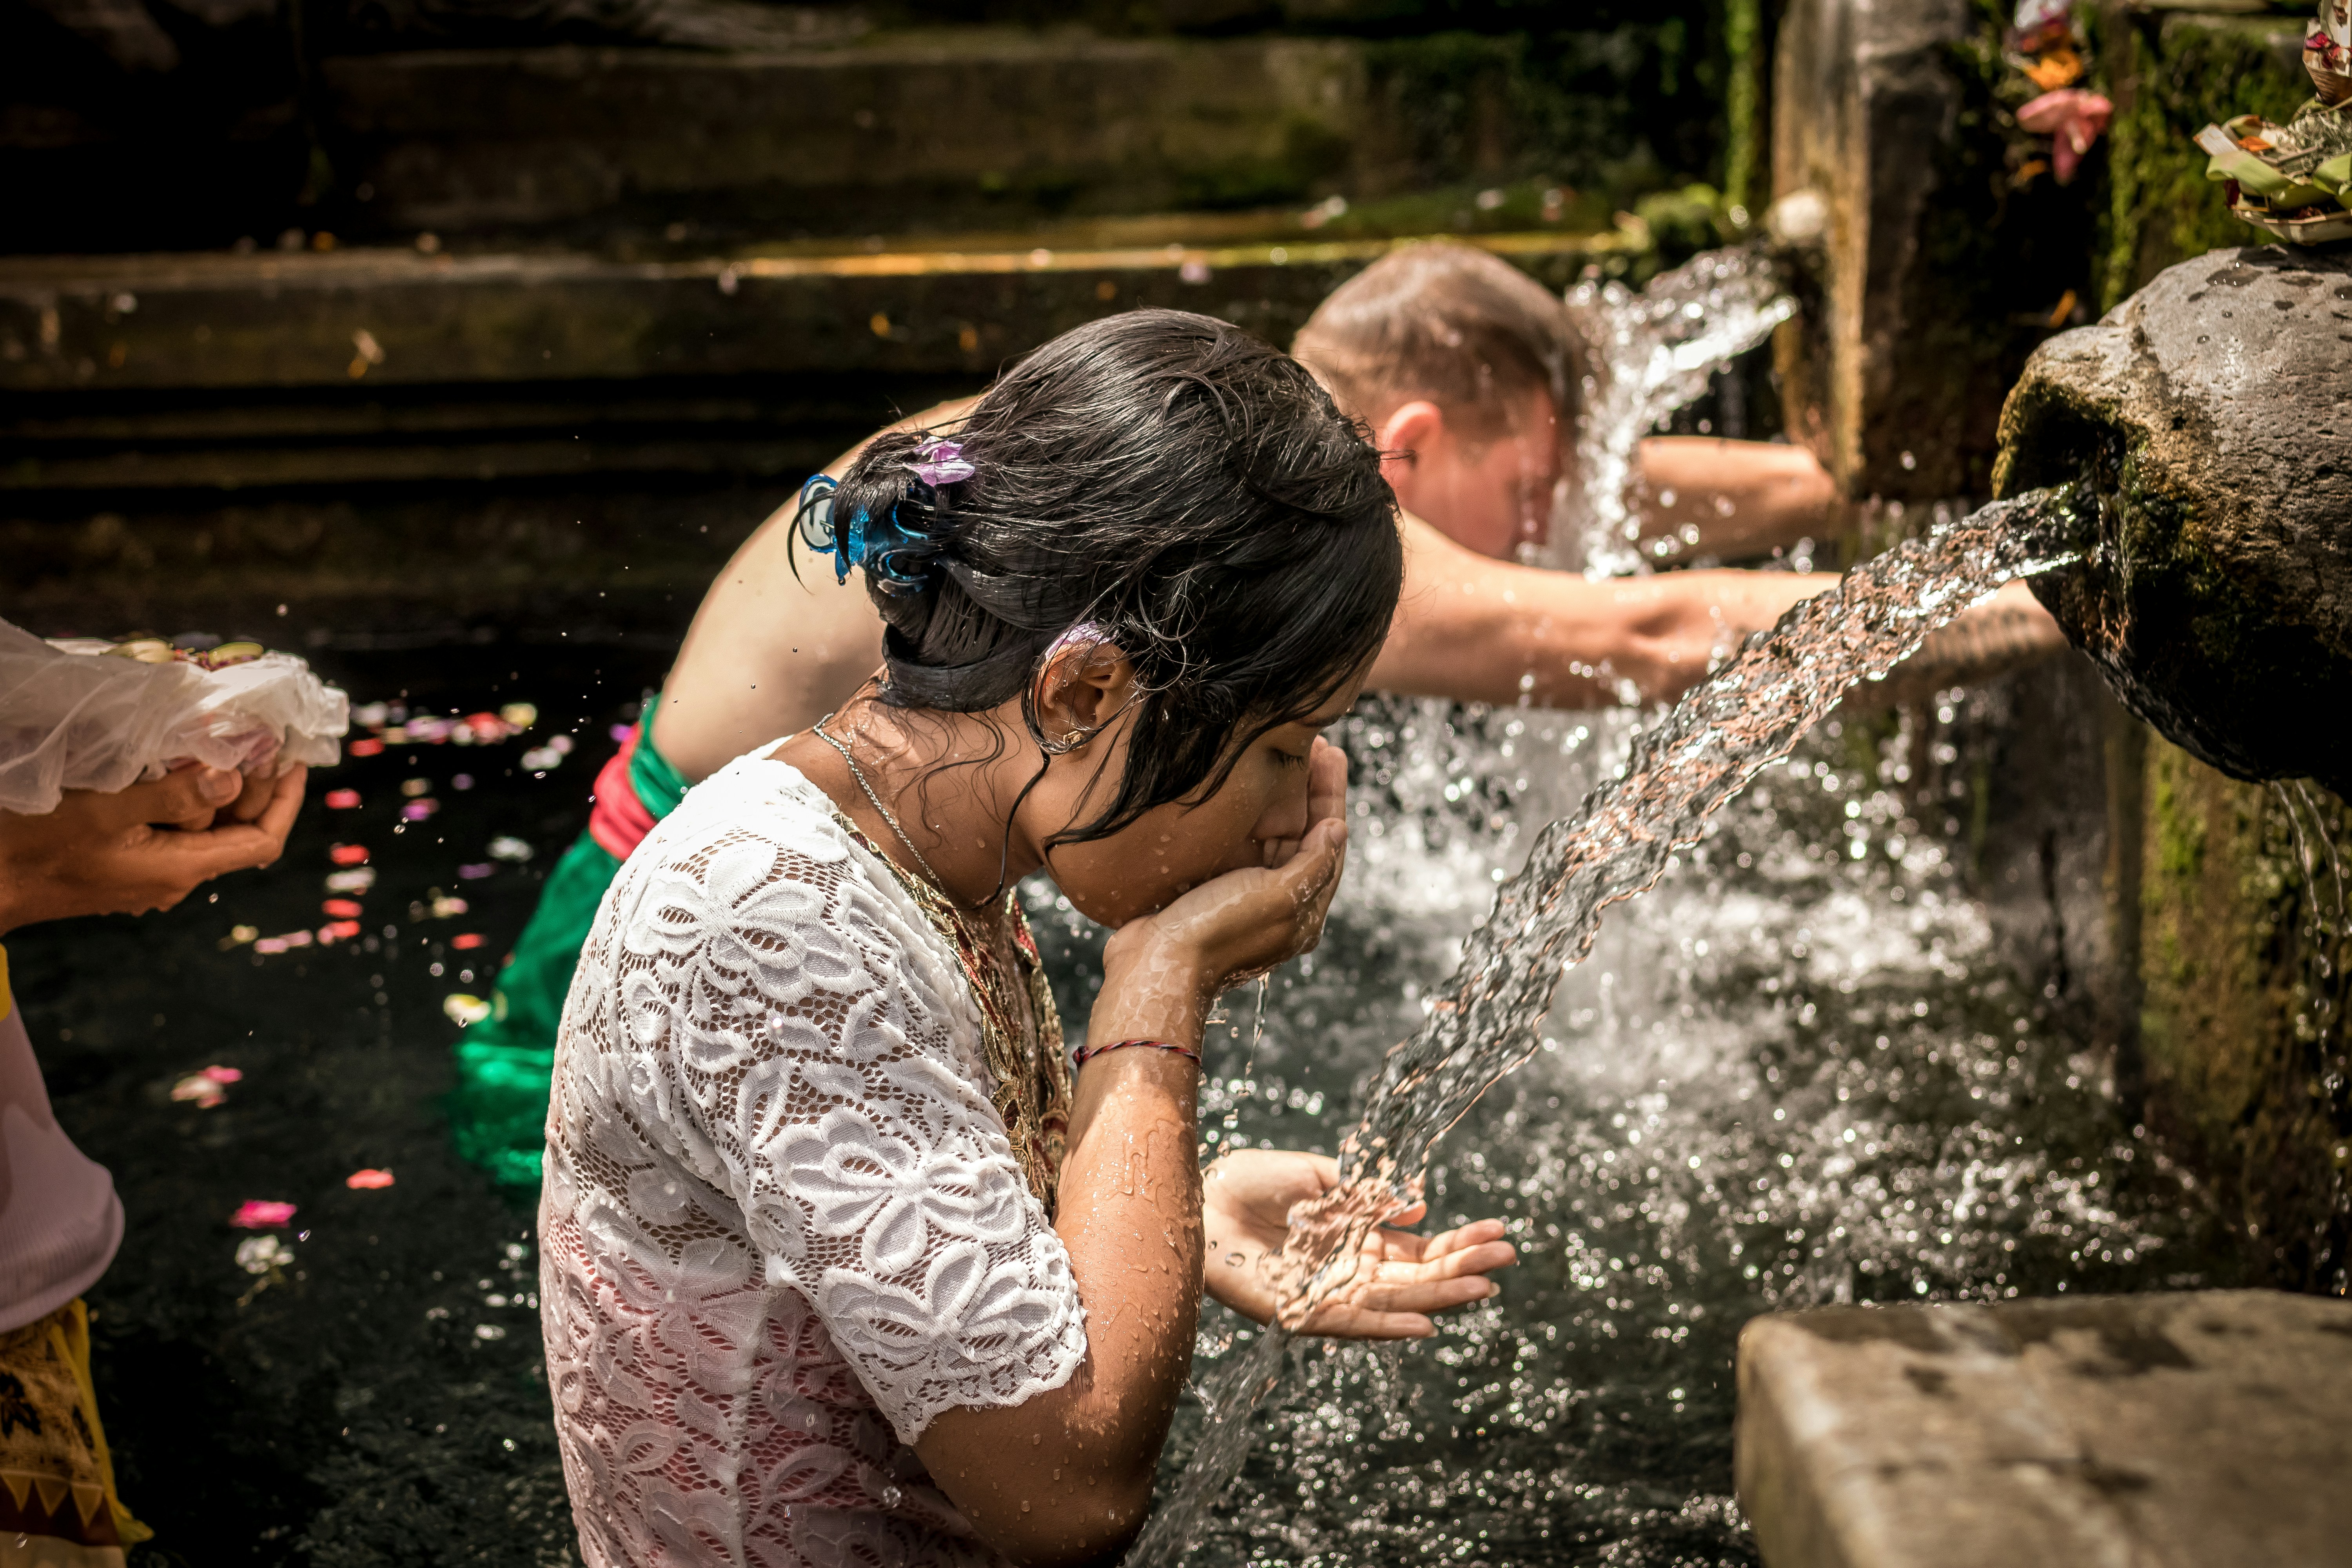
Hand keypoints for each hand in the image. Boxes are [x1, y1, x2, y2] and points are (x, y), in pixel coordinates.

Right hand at [0, 764, 307, 933]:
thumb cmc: (36, 845)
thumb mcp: (104, 811)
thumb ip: (171, 796)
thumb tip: (231, 779)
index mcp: (181, 870)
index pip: (262, 841)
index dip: (286, 801)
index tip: (294, 760)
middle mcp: (174, 878)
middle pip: (237, 831)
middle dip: (256, 785)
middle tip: (263, 737)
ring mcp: (150, 873)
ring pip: (205, 828)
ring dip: (220, 787)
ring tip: (228, 741)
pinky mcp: (127, 863)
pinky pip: (174, 829)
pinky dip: (186, 798)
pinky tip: (180, 766)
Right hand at [1095, 740, 1348, 1044]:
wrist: (1154, 966)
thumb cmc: (1216, 932)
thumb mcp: (1276, 896)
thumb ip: (1312, 864)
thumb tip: (1337, 829)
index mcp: (1303, 913)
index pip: (1329, 845)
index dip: (1331, 796)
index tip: (1333, 754)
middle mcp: (1278, 905)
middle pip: (1304, 838)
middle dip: (1309, 792)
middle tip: (1313, 746)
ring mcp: (1244, 898)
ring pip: (1272, 839)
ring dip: (1280, 799)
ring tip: (1283, 757)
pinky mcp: (1213, 891)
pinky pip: (1240, 846)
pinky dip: (1247, 817)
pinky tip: (1244, 789)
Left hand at [1200, 1149, 1515, 1338]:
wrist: (1199, 1197)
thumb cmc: (1252, 1180)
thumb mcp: (1319, 1175)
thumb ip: (1368, 1194)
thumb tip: (1422, 1203)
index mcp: (1357, 1233)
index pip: (1420, 1245)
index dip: (1458, 1240)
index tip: (1497, 1232)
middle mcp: (1350, 1266)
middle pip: (1418, 1274)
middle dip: (1463, 1266)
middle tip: (1507, 1256)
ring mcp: (1330, 1289)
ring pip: (1397, 1300)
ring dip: (1440, 1296)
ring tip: (1482, 1287)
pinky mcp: (1302, 1310)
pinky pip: (1352, 1324)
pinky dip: (1388, 1328)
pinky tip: (1424, 1326)